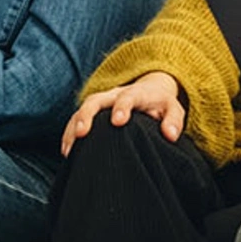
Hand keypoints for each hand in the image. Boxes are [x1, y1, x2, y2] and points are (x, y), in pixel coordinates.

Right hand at [61, 72, 184, 155]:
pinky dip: (69, 134)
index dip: (122, 107)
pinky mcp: (92, 111)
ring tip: (69, 150)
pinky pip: (76, 119)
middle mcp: (114, 95)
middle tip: (81, 133)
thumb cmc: (161, 105)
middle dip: (87, 116)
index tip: (118, 122)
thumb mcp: (173, 109)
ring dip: (73, 128)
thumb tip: (170, 135)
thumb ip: (174, 120)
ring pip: (82, 110)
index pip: (127, 97)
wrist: (149, 90)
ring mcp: (101, 102)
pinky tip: (67, 151)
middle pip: (95, 100)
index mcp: (136, 93)